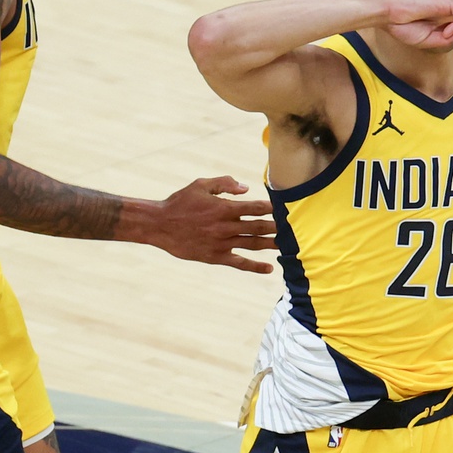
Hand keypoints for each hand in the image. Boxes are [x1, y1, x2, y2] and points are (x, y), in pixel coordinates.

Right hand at [131, 177, 275, 272]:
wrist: (159, 225)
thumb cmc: (180, 202)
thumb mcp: (200, 185)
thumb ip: (224, 183)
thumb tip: (246, 189)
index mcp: (224, 208)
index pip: (255, 207)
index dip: (272, 208)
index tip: (285, 208)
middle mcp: (225, 226)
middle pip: (258, 227)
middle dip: (277, 227)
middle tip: (293, 228)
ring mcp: (221, 243)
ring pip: (253, 244)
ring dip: (272, 244)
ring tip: (287, 245)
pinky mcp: (215, 257)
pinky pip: (239, 263)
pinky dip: (255, 266)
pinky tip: (269, 268)